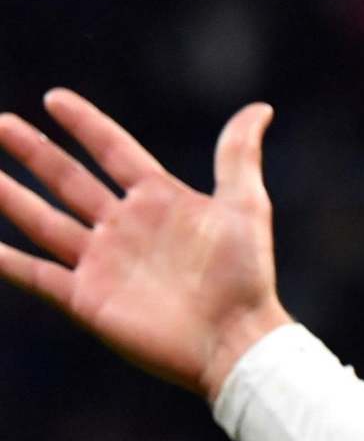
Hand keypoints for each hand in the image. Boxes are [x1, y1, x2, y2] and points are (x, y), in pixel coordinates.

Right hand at [0, 91, 289, 400]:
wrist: (238, 341)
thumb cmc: (247, 277)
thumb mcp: (246, 207)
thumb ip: (238, 156)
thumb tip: (261, 108)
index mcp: (159, 201)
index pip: (113, 151)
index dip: (86, 125)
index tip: (55, 99)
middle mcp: (125, 227)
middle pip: (68, 180)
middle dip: (33, 151)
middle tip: (0, 122)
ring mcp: (103, 263)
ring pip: (43, 221)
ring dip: (10, 195)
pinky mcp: (88, 299)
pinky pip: (37, 276)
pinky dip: (8, 261)